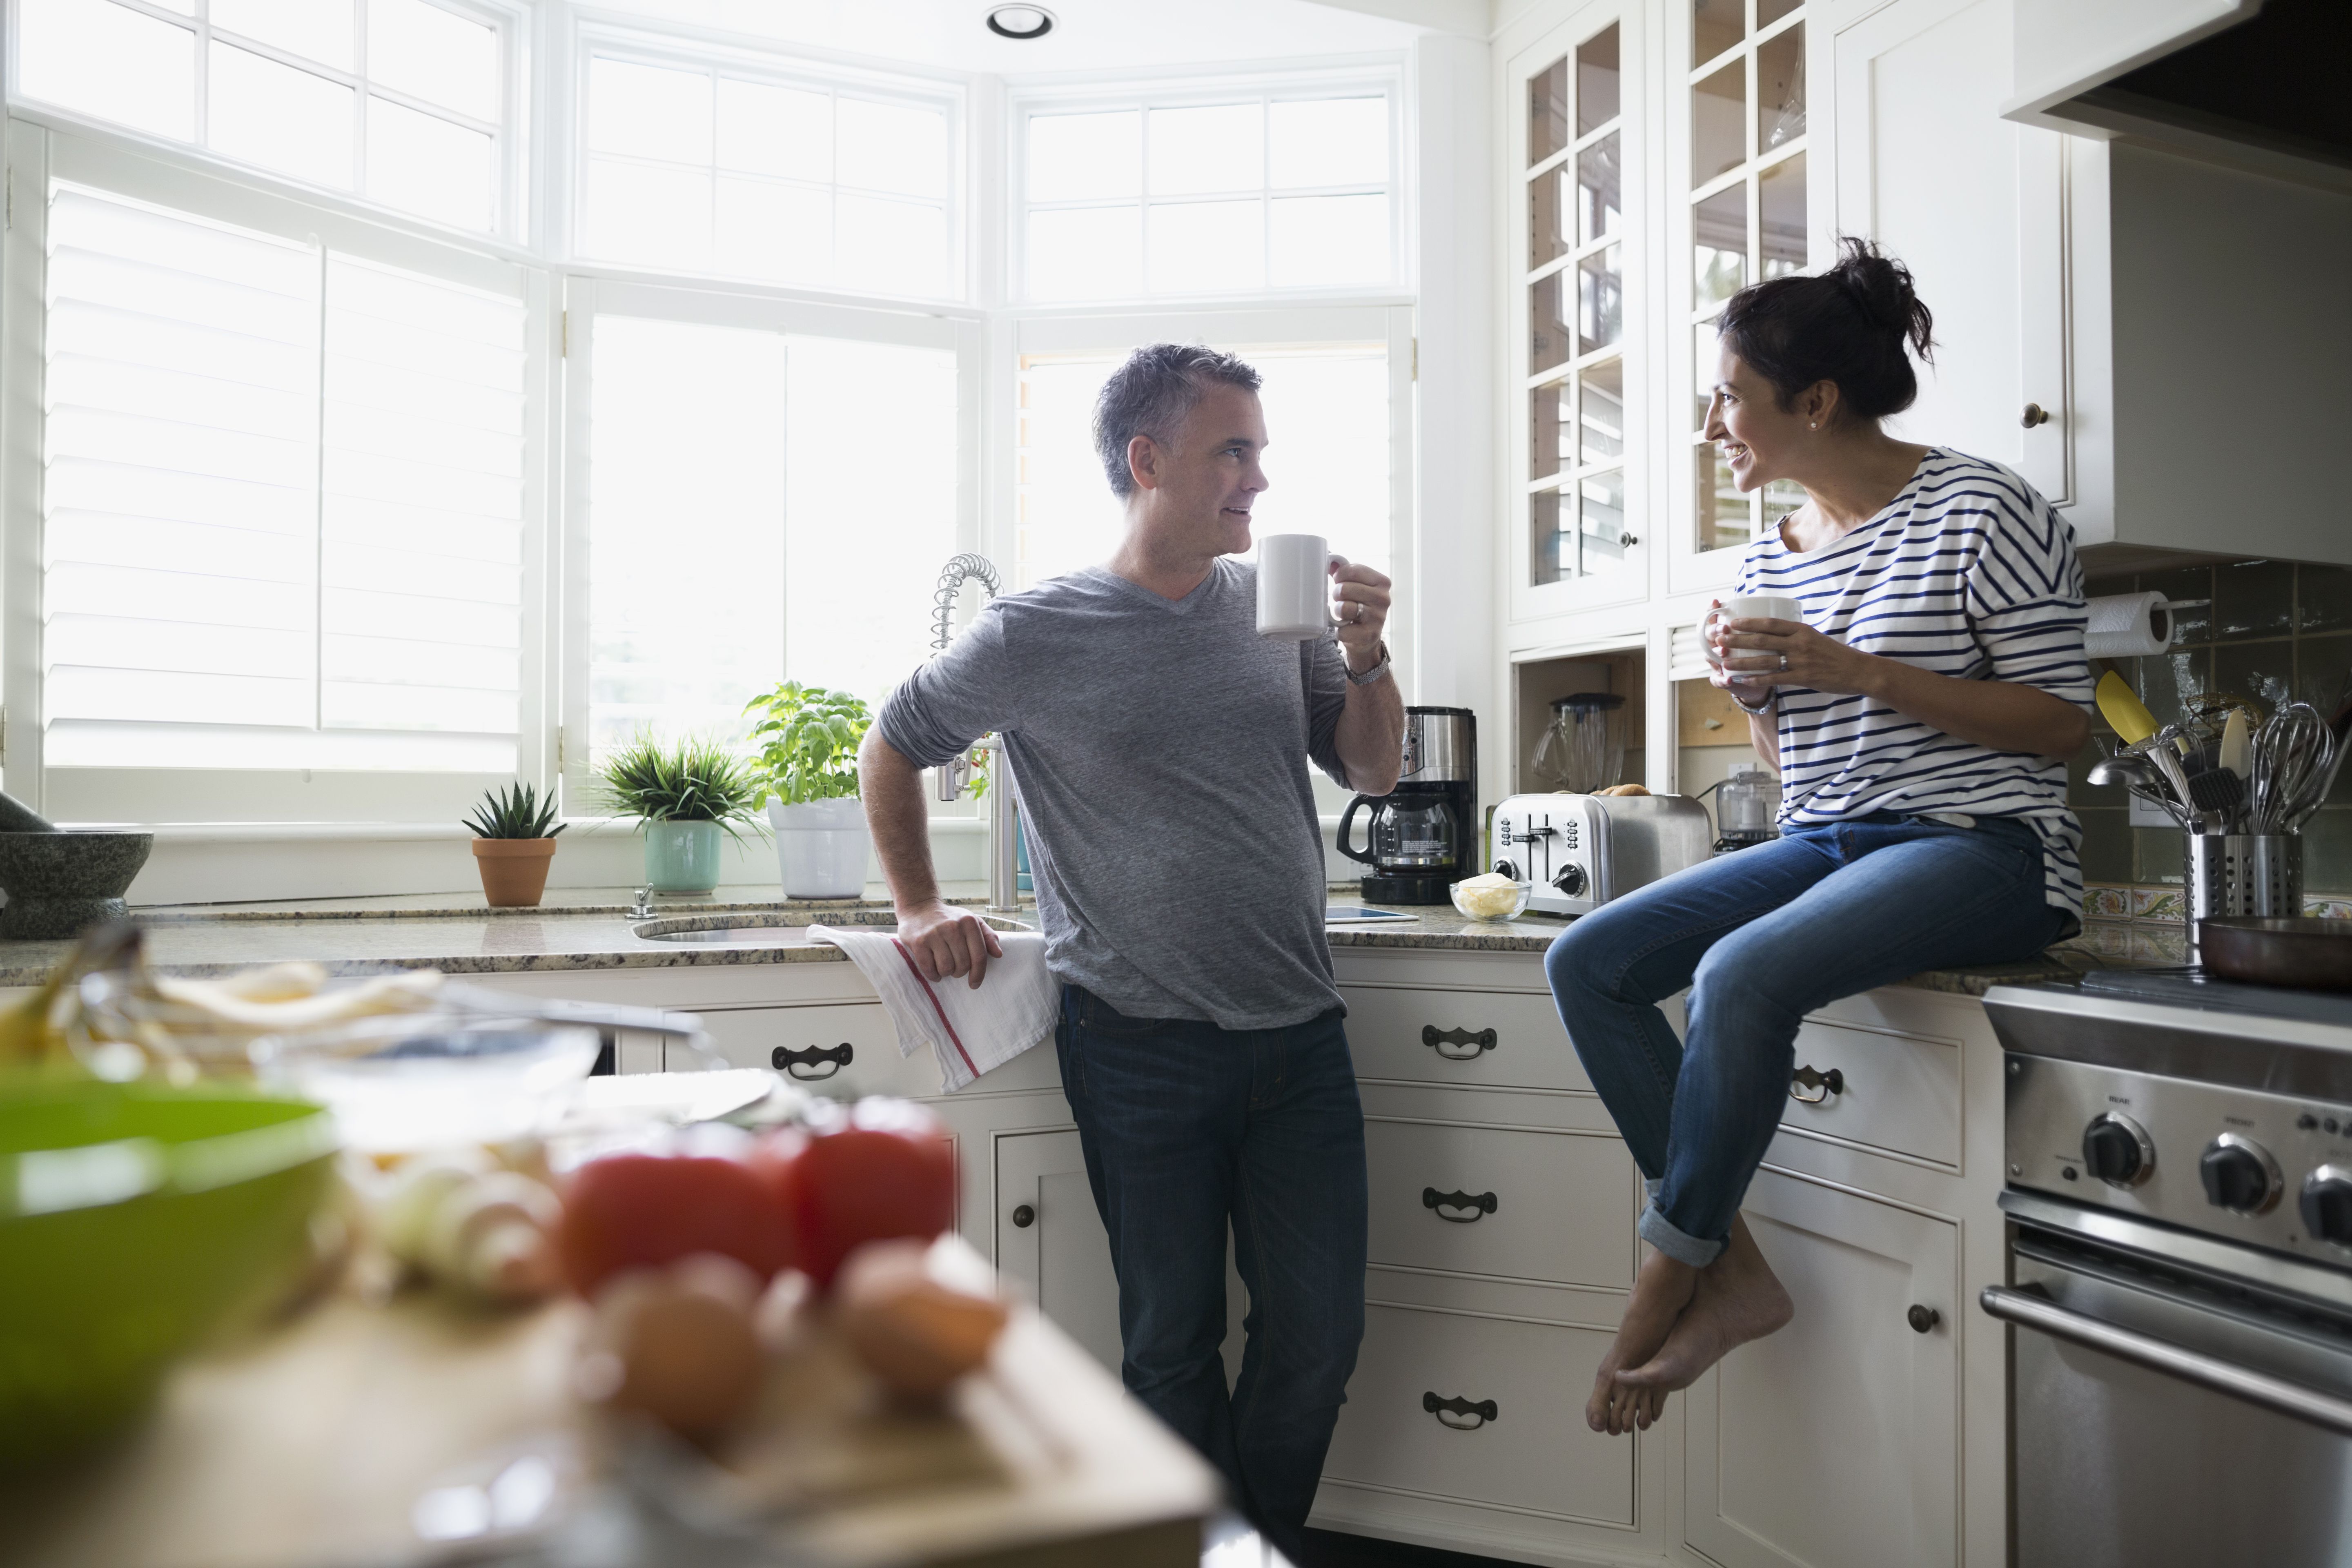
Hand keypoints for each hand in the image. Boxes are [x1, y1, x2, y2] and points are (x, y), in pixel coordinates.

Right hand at [896, 900, 1002, 989]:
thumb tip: (998, 954)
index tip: (975, 983)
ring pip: (946, 969)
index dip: (979, 974)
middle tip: (955, 968)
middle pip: (963, 965)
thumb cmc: (949, 919)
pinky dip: (933, 975)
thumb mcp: (971, 921)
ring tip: (944, 966)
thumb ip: (987, 936)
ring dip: (946, 973)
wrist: (919, 907)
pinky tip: (934, 971)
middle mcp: (952, 927)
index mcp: (969, 922)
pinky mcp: (918, 942)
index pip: (979, 956)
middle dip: (960, 972)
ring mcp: (934, 934)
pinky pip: (929, 969)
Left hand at [1330, 559, 1392, 668]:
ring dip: (1337, 612)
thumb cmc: (1359, 605)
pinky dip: (1340, 631)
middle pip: (1344, 589)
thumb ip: (1344, 571)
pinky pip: (1343, 630)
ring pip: (1343, 608)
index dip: (1339, 576)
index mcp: (1382, 581)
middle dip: (1336, 595)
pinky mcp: (1370, 635)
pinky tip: (1347, 628)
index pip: (1351, 570)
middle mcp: (1383, 598)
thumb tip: (1331, 557)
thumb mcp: (1356, 585)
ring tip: (1343, 614)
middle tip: (1341, 601)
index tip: (1340, 582)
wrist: (1366, 637)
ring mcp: (1378, 618)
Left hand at [1712, 605, 1879, 695]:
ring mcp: (1800, 660)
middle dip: (1737, 639)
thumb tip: (1774, 630)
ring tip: (1724, 660)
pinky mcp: (1803, 677)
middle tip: (1719, 639)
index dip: (1748, 622)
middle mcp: (1799, 643)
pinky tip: (1743, 680)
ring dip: (1742, 660)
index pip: (1770, 623)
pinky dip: (1757, 679)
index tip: (1732, 622)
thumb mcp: (1815, 636)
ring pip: (1765, 660)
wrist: (1858, 670)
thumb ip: (1795, 634)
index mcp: (1801, 629)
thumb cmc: (1835, 653)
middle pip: (1762, 639)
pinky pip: (1775, 678)